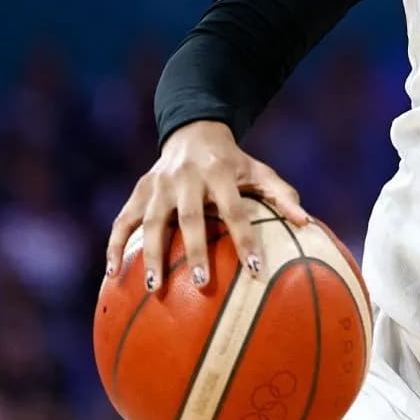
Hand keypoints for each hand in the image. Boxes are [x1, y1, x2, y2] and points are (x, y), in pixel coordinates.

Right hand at [104, 119, 308, 292]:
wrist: (193, 130)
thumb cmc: (233, 162)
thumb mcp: (259, 171)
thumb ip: (282, 195)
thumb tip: (306, 223)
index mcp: (219, 173)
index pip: (234, 211)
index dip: (245, 240)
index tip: (256, 270)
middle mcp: (186, 179)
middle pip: (189, 218)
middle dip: (195, 251)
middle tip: (202, 284)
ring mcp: (158, 185)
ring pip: (150, 222)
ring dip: (151, 255)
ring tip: (154, 289)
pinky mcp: (138, 191)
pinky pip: (122, 222)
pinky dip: (115, 246)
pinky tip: (113, 274)